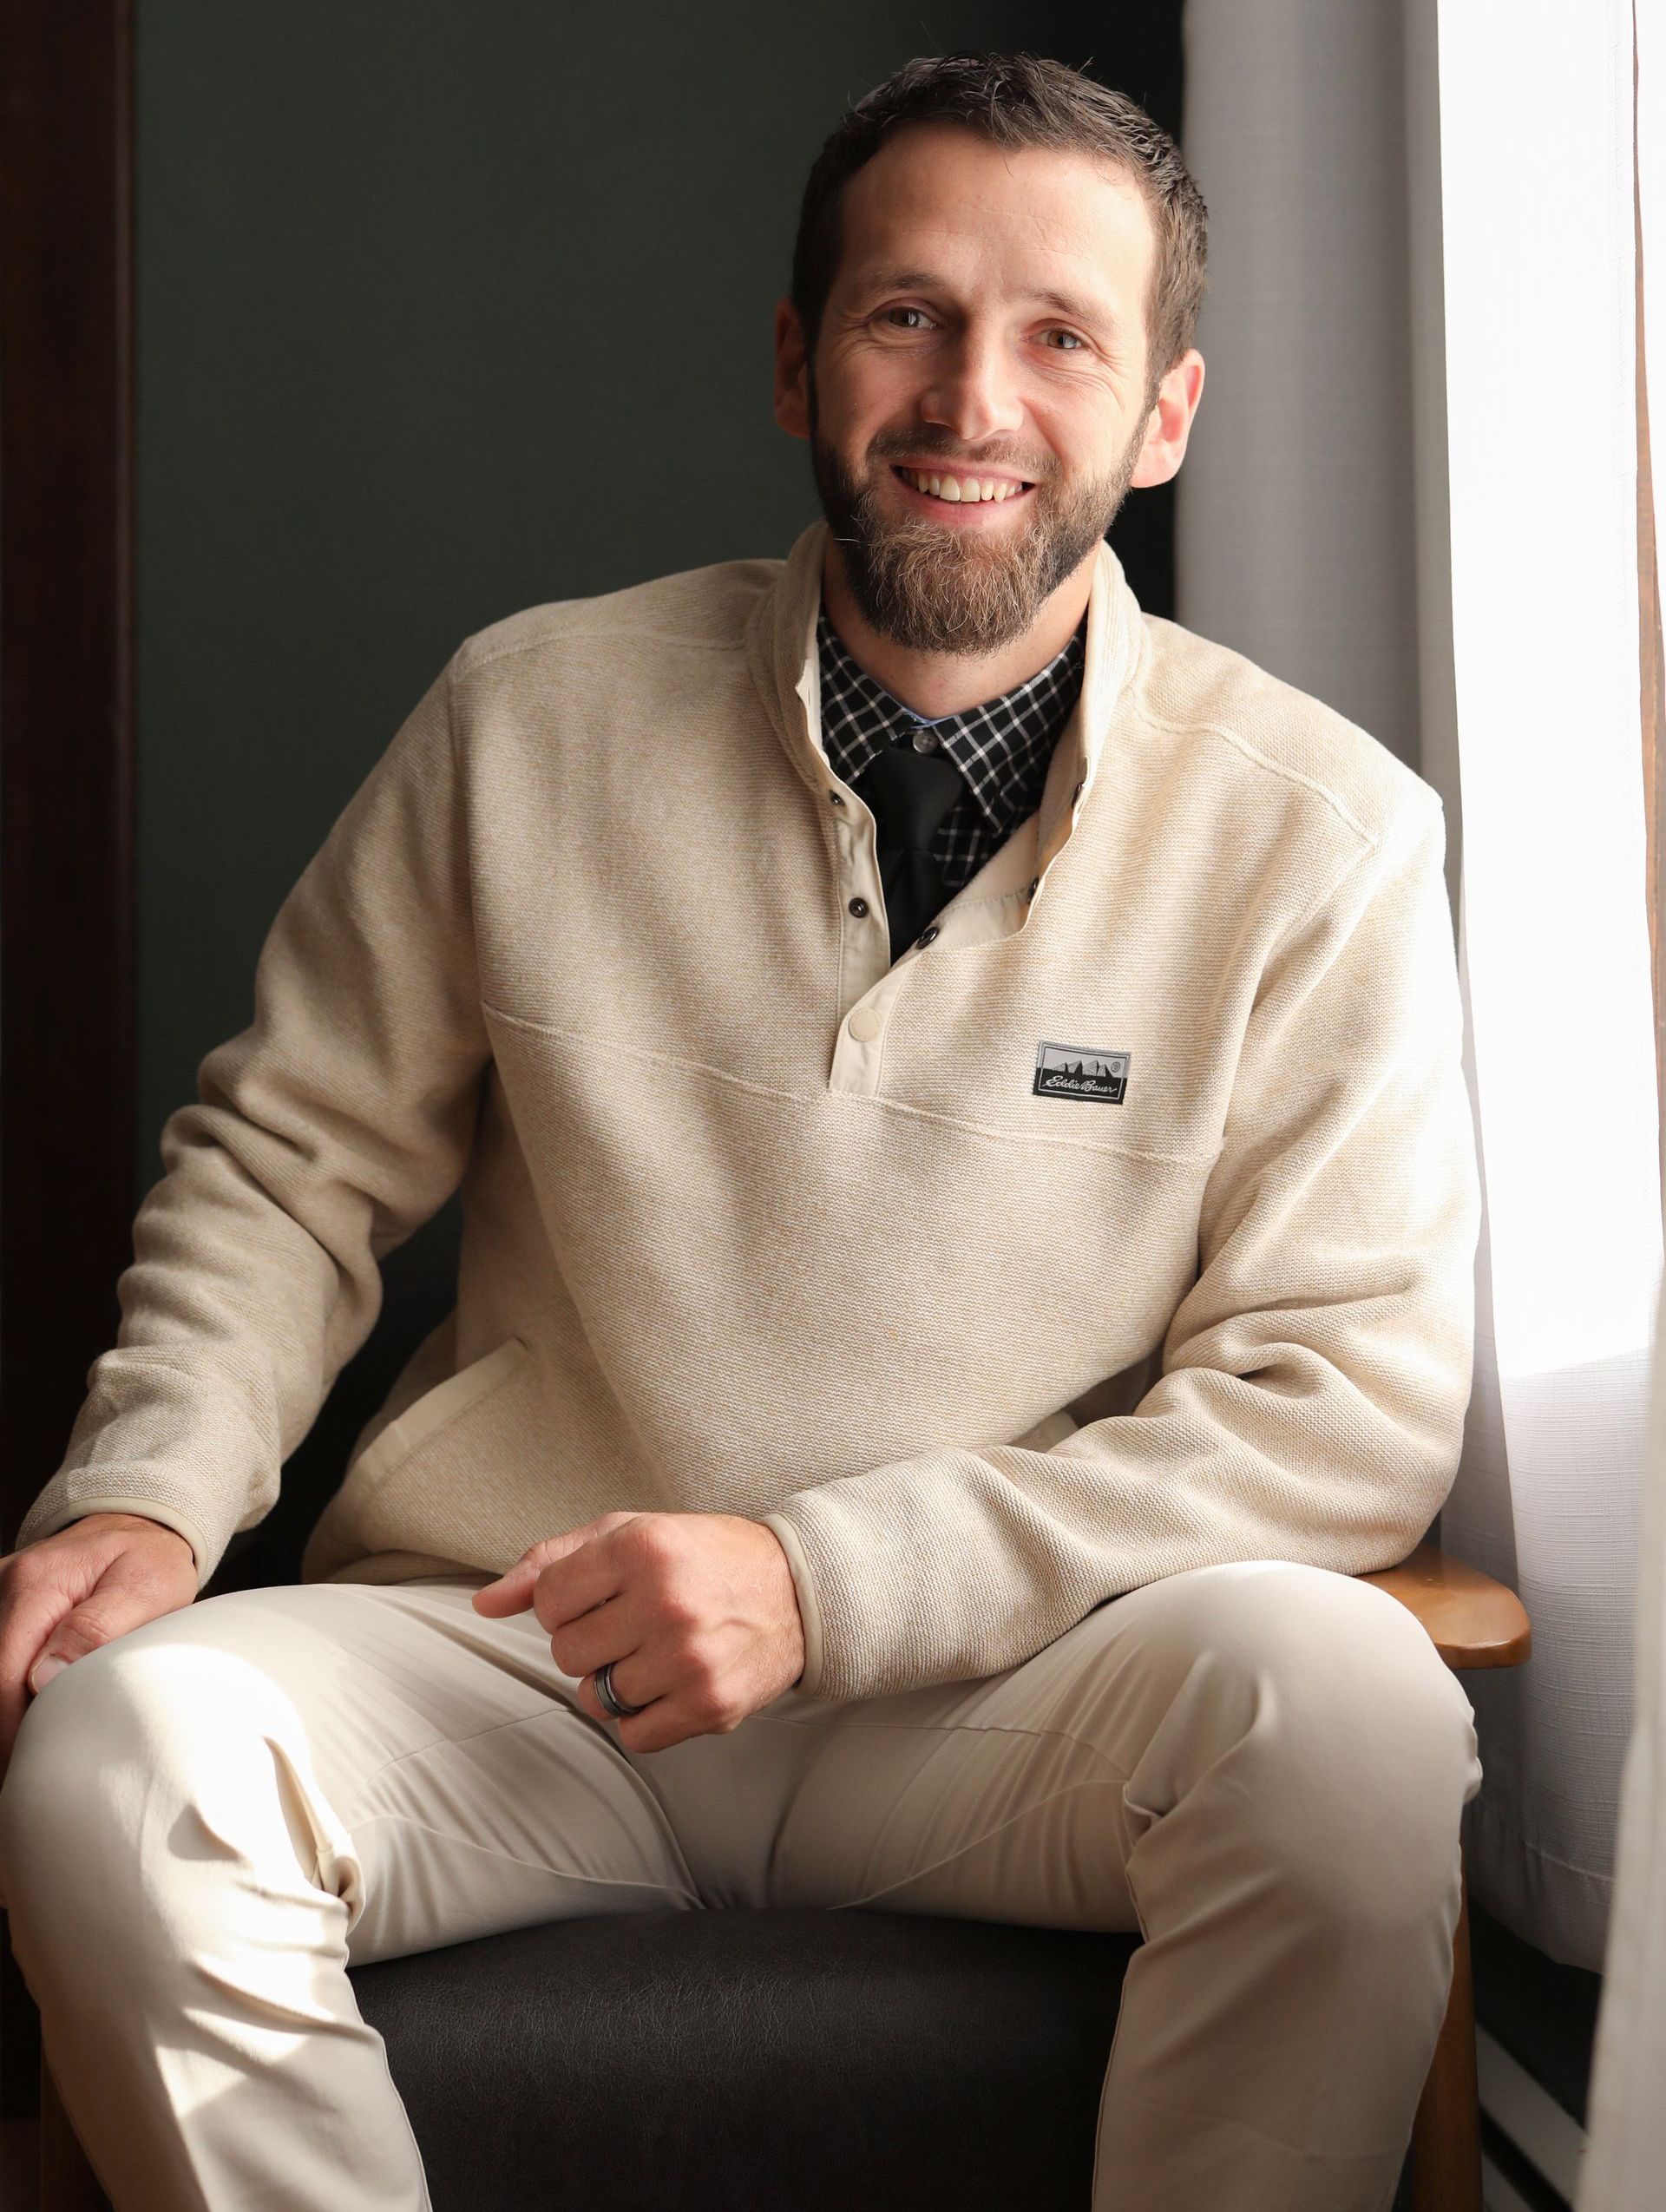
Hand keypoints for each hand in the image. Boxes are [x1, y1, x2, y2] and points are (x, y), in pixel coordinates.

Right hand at [0, 1512, 197, 1782]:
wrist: (139, 1526)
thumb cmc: (149, 1560)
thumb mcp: (146, 1586)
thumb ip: (99, 1627)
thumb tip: (45, 1676)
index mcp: (37, 1582)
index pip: (4, 1670)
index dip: (10, 1726)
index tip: (24, 1767)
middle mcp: (4, 1584)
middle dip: (6, 1727)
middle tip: (25, 1773)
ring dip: (8, 1710)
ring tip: (25, 1756)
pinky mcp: (2, 1611)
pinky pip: (0, 1658)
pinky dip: (10, 1691)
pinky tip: (25, 1723)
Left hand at [471, 1511, 805, 1752]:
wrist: (799, 1589)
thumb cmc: (703, 1557)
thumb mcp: (630, 1533)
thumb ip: (552, 1561)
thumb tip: (485, 1603)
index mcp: (642, 1547)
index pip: (548, 1600)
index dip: (566, 1602)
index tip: (601, 1596)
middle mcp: (665, 1601)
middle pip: (567, 1653)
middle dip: (590, 1642)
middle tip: (632, 1624)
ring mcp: (688, 1658)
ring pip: (596, 1698)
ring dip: (616, 1681)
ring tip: (656, 1652)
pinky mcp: (710, 1705)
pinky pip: (633, 1735)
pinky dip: (643, 1717)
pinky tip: (671, 1682)